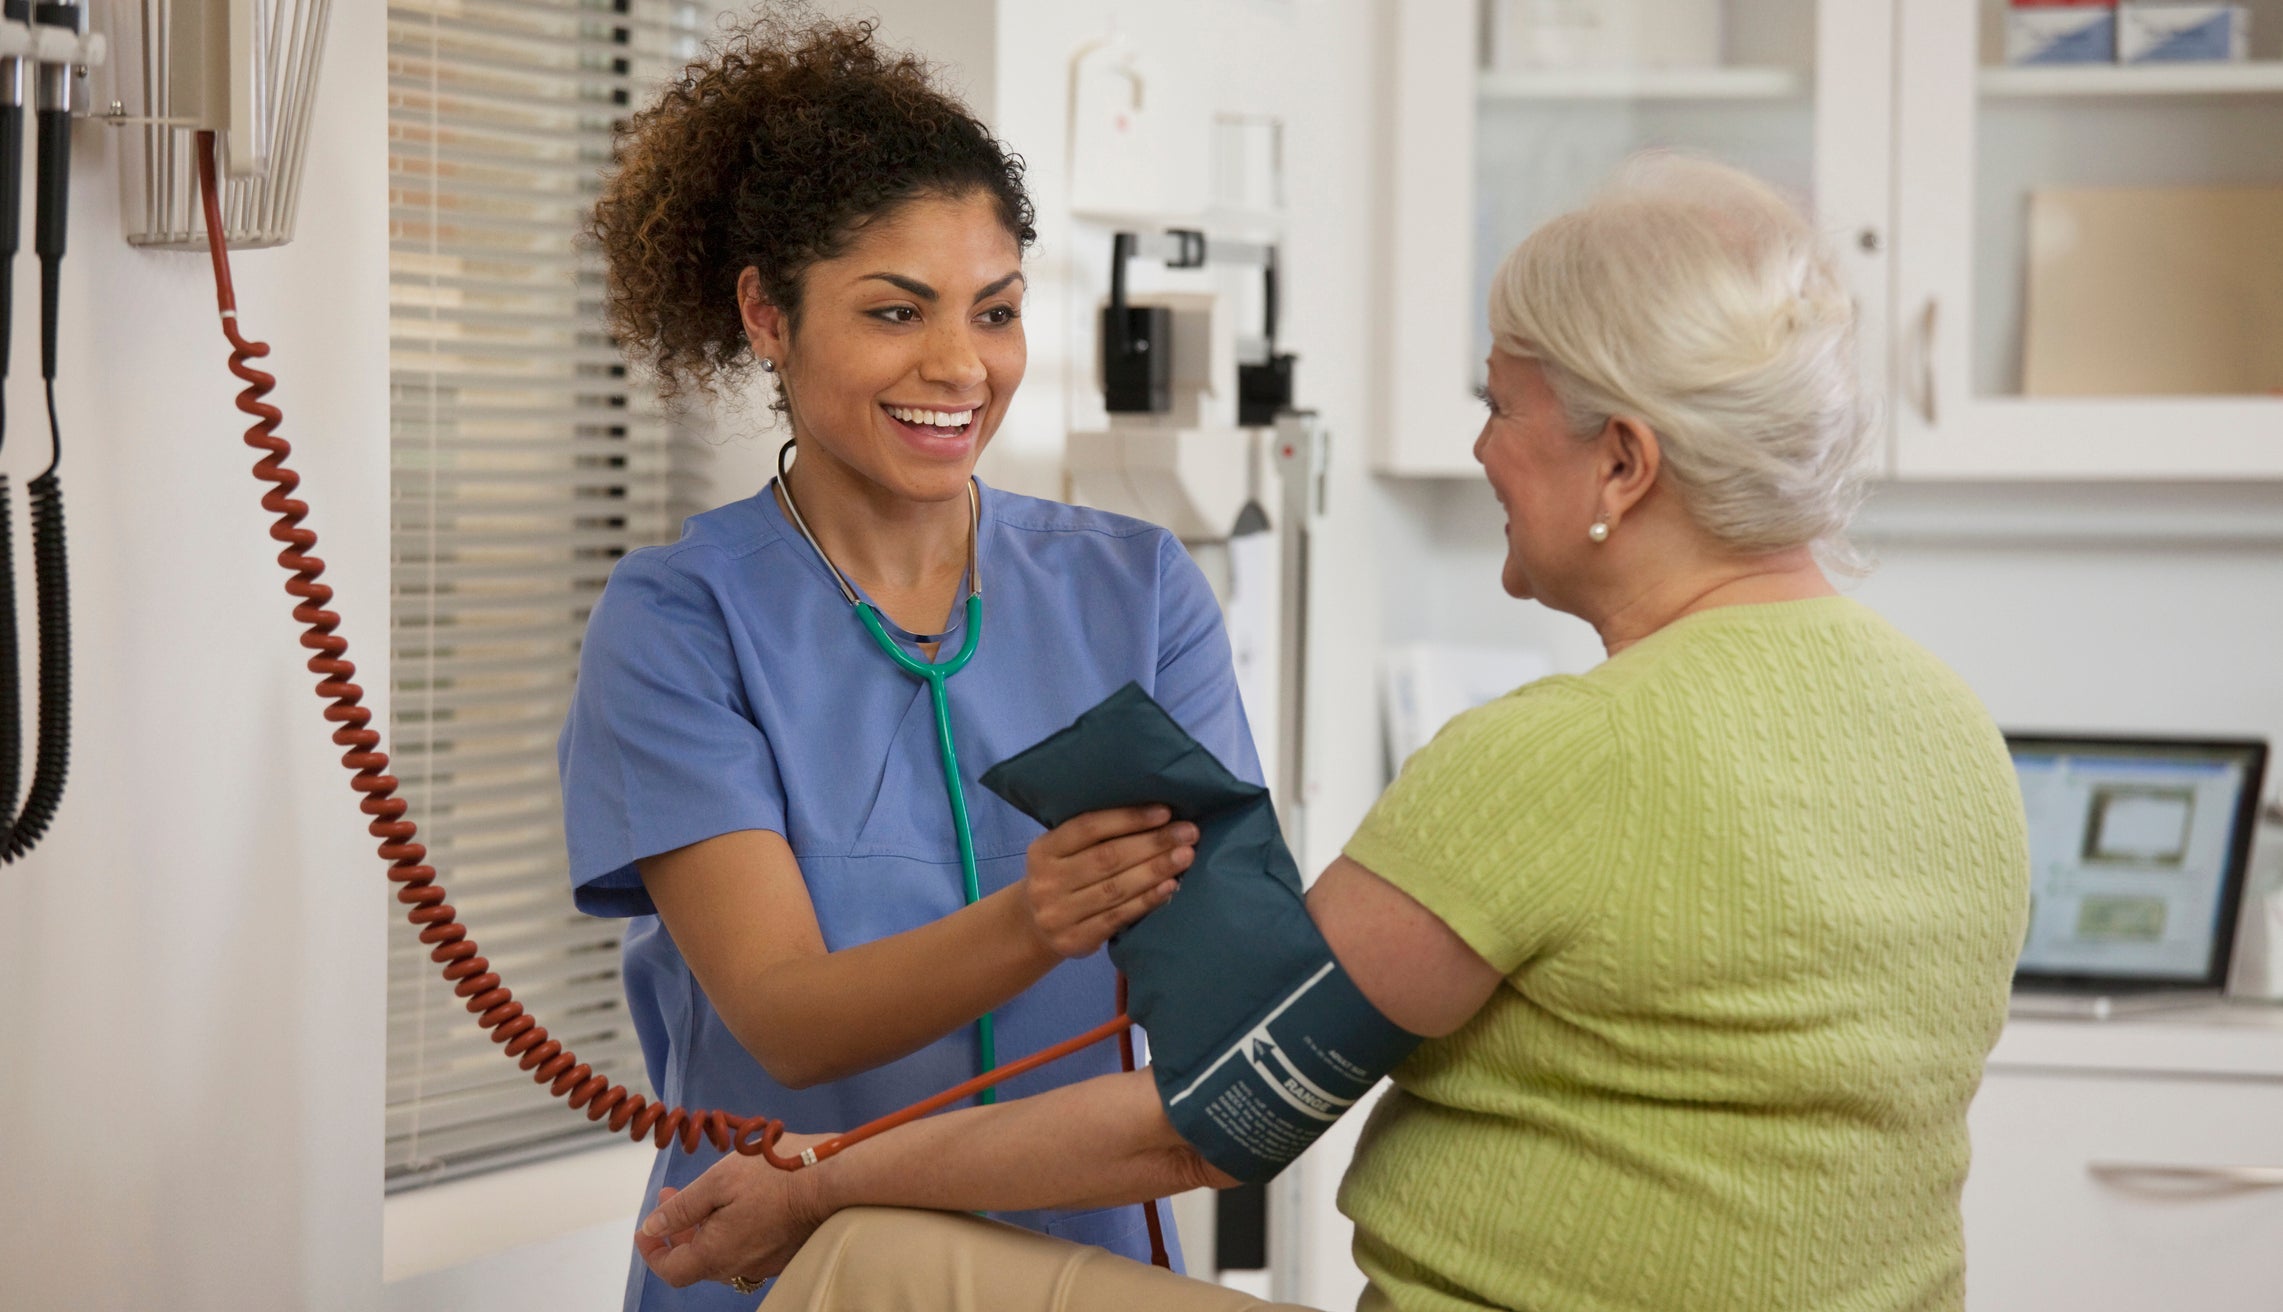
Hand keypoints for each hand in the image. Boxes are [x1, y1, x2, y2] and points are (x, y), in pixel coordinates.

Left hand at [634, 1135, 833, 1288]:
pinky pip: (744, 1249)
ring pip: (721, 1255)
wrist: (832, 1179)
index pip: (671, 1269)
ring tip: (702, 1196)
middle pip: (695, 1262)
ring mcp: (763, 1263)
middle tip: (670, 1197)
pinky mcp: (782, 1253)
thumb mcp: (717, 1181)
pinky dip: (728, 1231)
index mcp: (716, 1255)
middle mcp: (737, 1268)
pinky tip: (734, 1204)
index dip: (652, 1251)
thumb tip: (652, 1228)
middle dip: (676, 1232)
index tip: (645, 1229)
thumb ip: (681, 1208)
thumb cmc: (774, 1175)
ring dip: (702, 1230)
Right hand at [1020, 806, 1195, 958]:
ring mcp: (1058, 914)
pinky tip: (1170, 887)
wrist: (1035, 928)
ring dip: (1155, 870)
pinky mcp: (1074, 940)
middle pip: (1106, 858)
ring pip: (1115, 888)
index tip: (1165, 812)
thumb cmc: (1064, 878)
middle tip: (1188, 833)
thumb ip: (1096, 837)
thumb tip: (1156, 816)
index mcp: (1043, 850)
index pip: (1088, 828)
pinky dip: (1147, 900)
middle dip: (1152, 843)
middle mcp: (1046, 881)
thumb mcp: (1064, 852)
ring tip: (1185, 856)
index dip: (1128, 819)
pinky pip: (1118, 917)